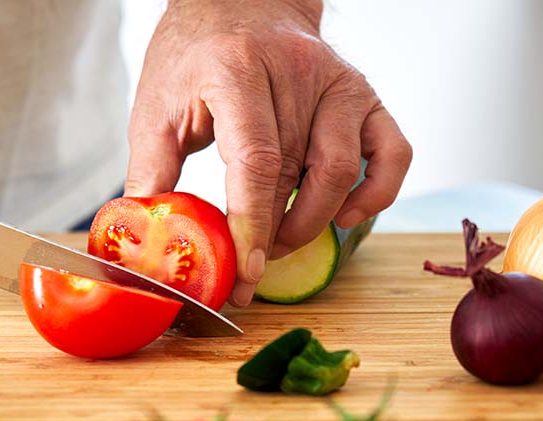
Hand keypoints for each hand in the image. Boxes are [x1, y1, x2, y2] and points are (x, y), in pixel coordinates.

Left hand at [126, 0, 411, 305]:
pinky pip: (393, 153)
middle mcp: (298, 73)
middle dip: (275, 234)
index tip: (244, 272)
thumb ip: (151, 167)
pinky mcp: (364, 96)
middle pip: (298, 174)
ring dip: (314, 221)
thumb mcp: (157, 104)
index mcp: (238, 71)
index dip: (252, 224)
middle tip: (250, 263)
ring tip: (280, 240)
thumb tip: (149, 229)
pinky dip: (376, 194)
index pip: (256, 161)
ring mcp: (339, 83)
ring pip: (344, 170)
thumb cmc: (196, 57)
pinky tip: (342, 214)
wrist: (242, 5)